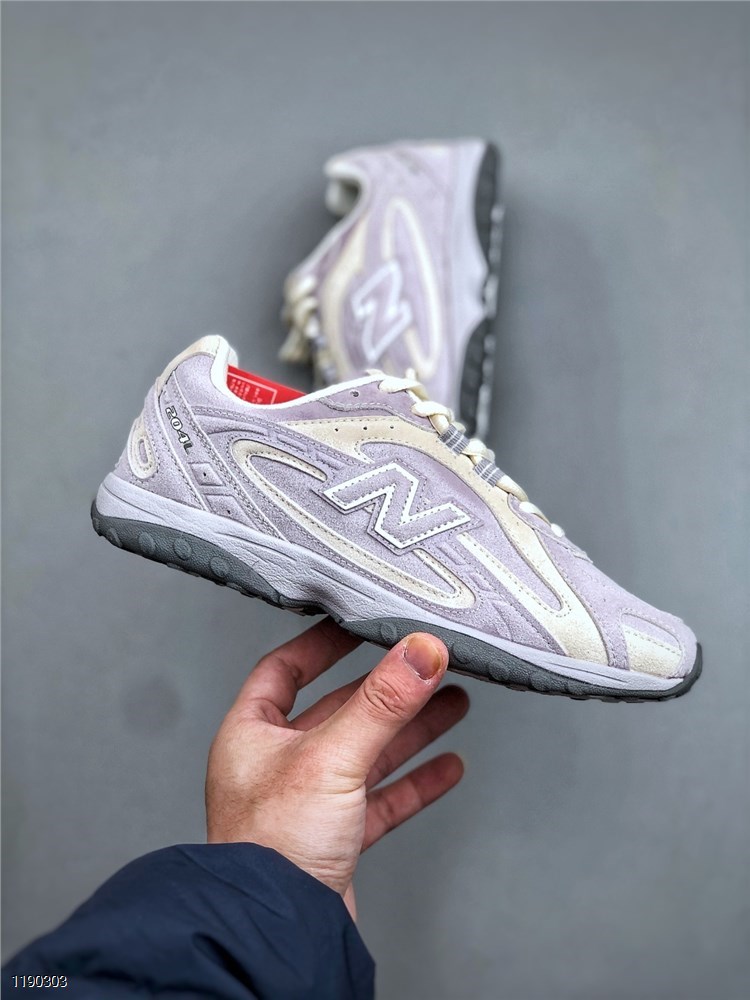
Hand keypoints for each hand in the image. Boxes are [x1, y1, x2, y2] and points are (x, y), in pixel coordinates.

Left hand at [205, 618, 468, 917]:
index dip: (322, 645)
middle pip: (340, 710)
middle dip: (388, 689)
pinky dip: (414, 781)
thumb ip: (382, 703)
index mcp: (252, 734)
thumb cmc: (268, 850)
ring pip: (367, 753)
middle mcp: (277, 764)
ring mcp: (306, 803)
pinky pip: (381, 799)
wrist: (274, 933)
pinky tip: (445, 768)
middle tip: (426, 666)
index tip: (357, 624)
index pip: (285, 669)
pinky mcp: (333, 839)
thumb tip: (419, 653)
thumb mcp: (331, 757)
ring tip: (452, 704)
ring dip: (410, 730)